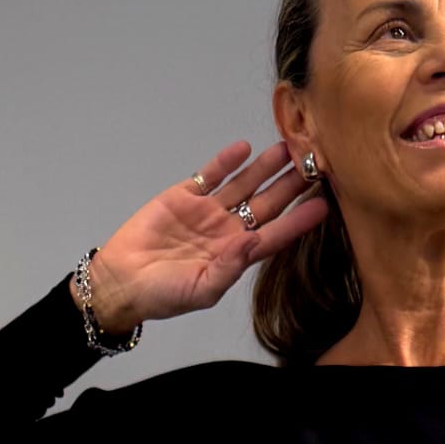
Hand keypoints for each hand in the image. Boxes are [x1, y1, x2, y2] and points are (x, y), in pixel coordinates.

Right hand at [87, 139, 329, 331]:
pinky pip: (209, 175)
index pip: (275, 235)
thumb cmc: (162, 296)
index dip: (299, 221)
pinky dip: (225, 161)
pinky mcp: (183, 197)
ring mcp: (206, 212)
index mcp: (235, 256)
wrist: (121, 282)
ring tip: (285, 148)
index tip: (322, 205)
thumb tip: (252, 242)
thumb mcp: (200, 290)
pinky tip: (243, 148)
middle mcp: (227, 231)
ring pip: (242, 185)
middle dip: (289, 186)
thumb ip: (229, 268)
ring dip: (263, 168)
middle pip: (266, 204)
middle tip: (313, 164)